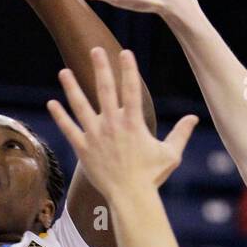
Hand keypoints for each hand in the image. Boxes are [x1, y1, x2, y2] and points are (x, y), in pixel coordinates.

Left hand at [47, 46, 197, 200]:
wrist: (129, 197)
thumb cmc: (151, 177)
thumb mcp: (170, 154)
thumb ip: (180, 133)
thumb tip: (194, 118)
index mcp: (133, 123)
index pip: (130, 89)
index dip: (128, 69)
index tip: (125, 52)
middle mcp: (112, 125)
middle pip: (104, 90)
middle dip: (100, 67)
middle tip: (95, 49)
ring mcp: (95, 136)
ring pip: (81, 106)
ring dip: (72, 87)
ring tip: (64, 71)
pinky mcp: (83, 148)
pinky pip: (69, 129)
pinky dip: (60, 116)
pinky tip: (51, 103)